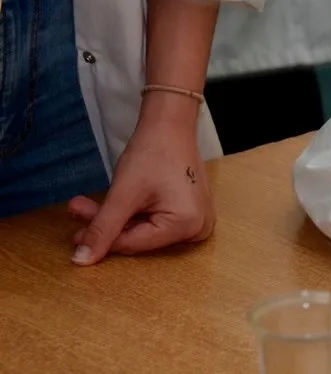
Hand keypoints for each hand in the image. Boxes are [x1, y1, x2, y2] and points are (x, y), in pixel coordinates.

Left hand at [67, 108, 215, 264]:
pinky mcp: (192, 212)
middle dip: (108, 224)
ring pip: (146, 230)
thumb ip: (102, 229)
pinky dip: (134, 214)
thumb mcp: (123, 193)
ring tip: (88, 204)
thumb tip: (81, 261)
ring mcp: (199, 220)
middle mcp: (199, 228)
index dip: (102, 238)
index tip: (74, 234)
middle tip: (79, 210)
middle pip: (141, 237)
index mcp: (187, 225)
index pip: (134, 243)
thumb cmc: (153, 153)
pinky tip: (115, 203)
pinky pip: (157, 222)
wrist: (170, 125)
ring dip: (118, 218)